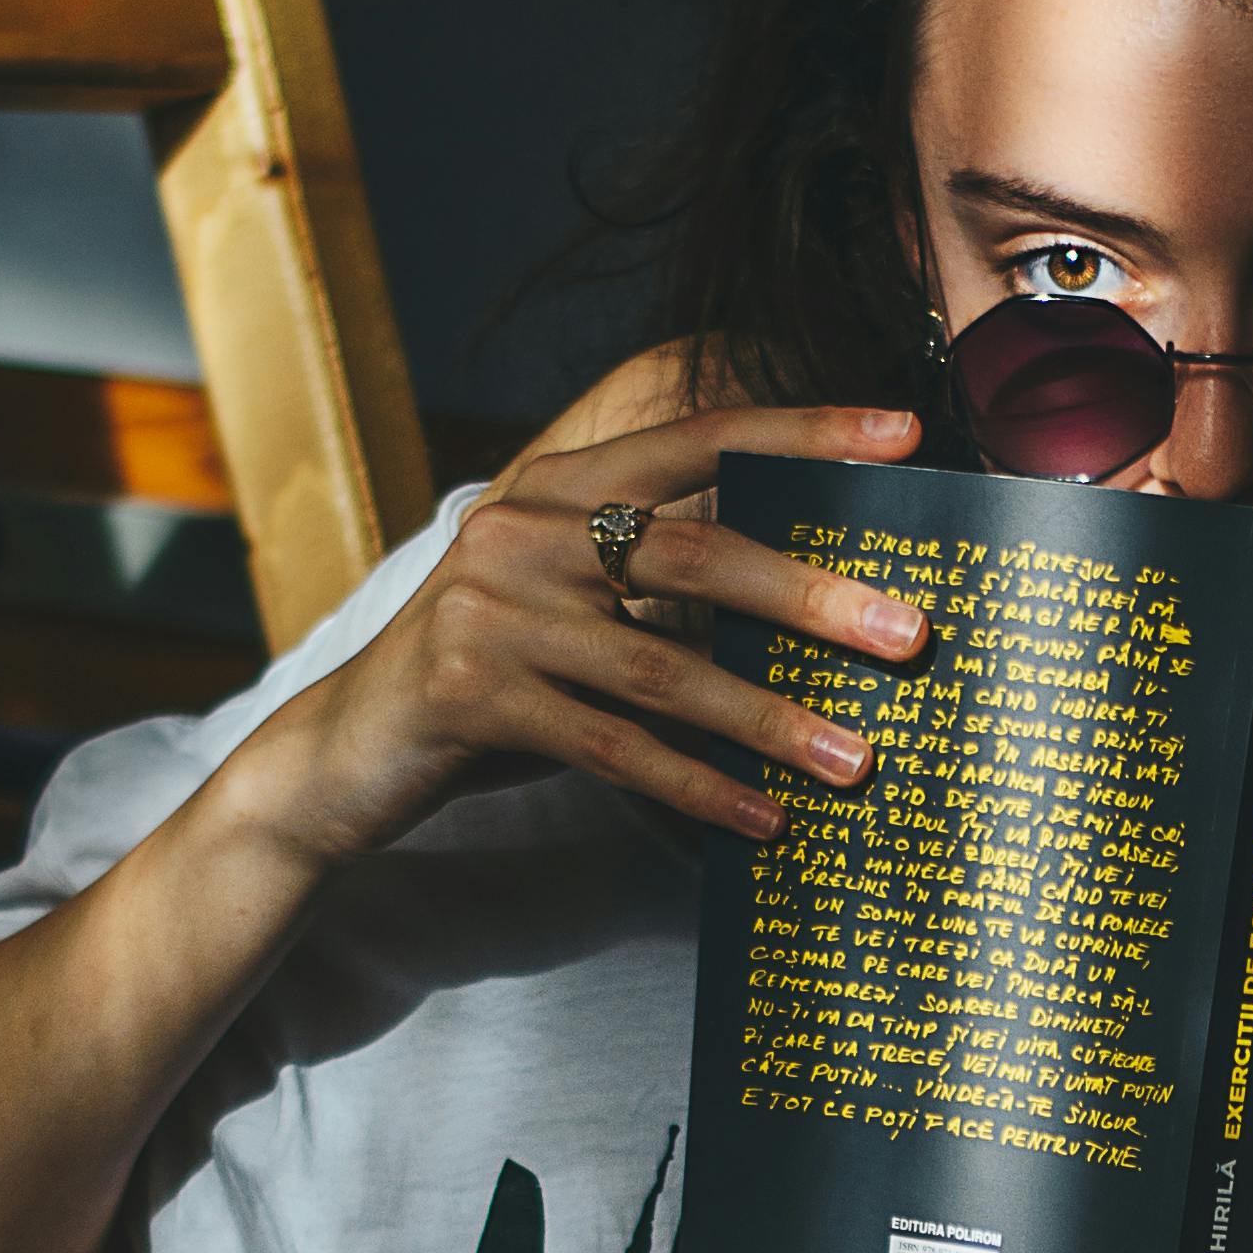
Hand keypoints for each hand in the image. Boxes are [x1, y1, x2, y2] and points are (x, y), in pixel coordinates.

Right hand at [233, 404, 934, 869]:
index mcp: (558, 483)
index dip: (803, 433)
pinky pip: (612, 747)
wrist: (342, 753)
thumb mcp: (575, 605)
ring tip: (857, 758)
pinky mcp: (466, 695)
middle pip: (695, 555)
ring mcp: (487, 611)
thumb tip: (830, 609)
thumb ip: (666, 586)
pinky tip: (764, 820)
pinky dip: (698, 788)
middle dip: (813, 597)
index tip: (904, 437)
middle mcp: (520, 528)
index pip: (698, 437)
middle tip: (910, 634)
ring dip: (771, 720)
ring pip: (663, 670)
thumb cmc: (497, 674)